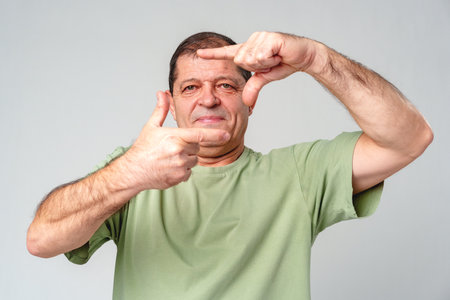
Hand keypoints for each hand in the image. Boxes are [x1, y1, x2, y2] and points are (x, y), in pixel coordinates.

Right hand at [123, 91, 229, 190]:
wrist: (133, 171)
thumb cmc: (142, 149)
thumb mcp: (151, 126)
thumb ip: (162, 110)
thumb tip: (162, 94)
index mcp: (175, 137)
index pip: (200, 135)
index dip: (215, 135)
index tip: (226, 134)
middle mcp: (179, 152)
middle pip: (197, 148)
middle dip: (189, 147)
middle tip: (172, 148)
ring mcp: (180, 166)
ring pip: (194, 160)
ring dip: (186, 159)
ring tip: (169, 158)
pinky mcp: (179, 177)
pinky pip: (189, 172)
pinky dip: (182, 170)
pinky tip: (169, 167)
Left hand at [197, 32, 317, 106]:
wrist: (304, 56)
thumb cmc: (285, 63)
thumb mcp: (265, 77)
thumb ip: (253, 87)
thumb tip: (246, 103)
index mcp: (249, 50)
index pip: (228, 53)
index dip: (213, 53)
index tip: (199, 53)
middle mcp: (252, 41)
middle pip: (241, 60)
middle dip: (257, 67)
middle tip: (271, 62)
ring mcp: (259, 37)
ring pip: (250, 58)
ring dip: (265, 63)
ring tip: (276, 58)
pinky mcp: (269, 37)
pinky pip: (260, 55)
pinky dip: (270, 59)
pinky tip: (278, 54)